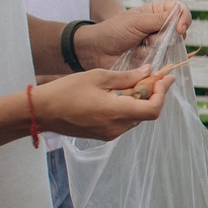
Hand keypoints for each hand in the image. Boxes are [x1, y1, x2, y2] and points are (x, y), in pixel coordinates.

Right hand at [32, 66, 174, 139]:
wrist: (41, 111)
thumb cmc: (66, 91)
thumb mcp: (98, 77)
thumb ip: (126, 77)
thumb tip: (148, 72)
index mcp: (116, 112)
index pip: (153, 109)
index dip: (163, 94)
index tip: (166, 79)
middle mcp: (116, 127)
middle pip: (146, 113)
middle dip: (153, 95)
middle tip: (153, 77)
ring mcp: (109, 134)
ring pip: (135, 118)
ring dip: (140, 102)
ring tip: (134, 84)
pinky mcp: (102, 135)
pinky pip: (123, 122)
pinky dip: (127, 108)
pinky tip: (120, 95)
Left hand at [73, 2, 186, 69]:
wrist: (97, 51)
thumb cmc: (114, 31)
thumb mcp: (137, 21)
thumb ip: (160, 19)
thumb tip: (181, 18)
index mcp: (156, 12)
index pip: (180, 10)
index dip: (184, 18)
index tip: (179, 29)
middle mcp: (160, 27)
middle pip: (179, 31)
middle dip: (164, 37)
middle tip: (146, 38)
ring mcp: (158, 44)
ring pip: (171, 47)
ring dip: (154, 48)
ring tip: (137, 47)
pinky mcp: (154, 58)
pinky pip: (163, 60)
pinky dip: (150, 59)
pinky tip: (137, 56)